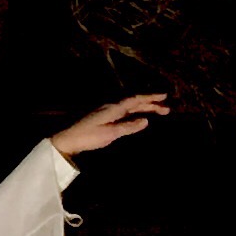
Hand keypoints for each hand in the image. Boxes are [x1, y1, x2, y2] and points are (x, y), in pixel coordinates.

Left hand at [51, 92, 168, 157]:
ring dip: (144, 108)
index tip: (165, 96)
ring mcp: (107, 110)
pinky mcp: (103, 116)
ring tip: (157, 111)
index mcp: (114, 107)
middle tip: (167, 109)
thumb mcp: (110, 133)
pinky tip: (139, 117)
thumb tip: (146, 121)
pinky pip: (124, 111)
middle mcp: (112, 105)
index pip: (136, 99)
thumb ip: (129, 127)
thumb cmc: (88, 136)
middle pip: (134, 101)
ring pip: (130, 106)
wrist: (68, 139)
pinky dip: (135, 112)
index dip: (151, 97)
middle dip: (151, 104)